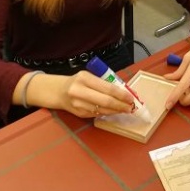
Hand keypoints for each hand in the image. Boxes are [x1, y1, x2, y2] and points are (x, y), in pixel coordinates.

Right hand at [17, 70, 135, 117]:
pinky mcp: (78, 113)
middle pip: (105, 101)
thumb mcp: (90, 76)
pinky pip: (97, 114)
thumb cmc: (78, 81)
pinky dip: (107, 113)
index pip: (107, 88)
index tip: (131, 98)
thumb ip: (104, 82)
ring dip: (115, 111)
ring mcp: (78, 104)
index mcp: (84, 78)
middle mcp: (79, 91)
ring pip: (102, 110)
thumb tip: (124, 91)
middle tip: (130, 107)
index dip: (121, 94)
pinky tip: (113, 111)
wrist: (58, 91)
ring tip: (125, 109)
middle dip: (121, 105)